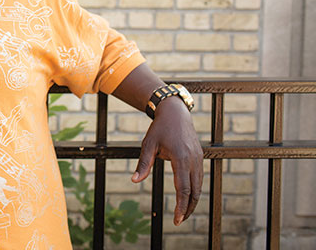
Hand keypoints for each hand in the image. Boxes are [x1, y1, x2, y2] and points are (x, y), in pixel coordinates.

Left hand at [132, 97, 203, 224]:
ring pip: (199, 185)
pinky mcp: (199, 156)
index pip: (183, 189)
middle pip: (194, 191)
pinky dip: (195, 189)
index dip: (181, 206)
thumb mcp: (148, 144)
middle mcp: (193, 160)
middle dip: (188, 208)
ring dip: (193, 200)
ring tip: (184, 212)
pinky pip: (199, 177)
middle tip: (180, 221)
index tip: (177, 219)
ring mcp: (198, 158)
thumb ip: (143, 163)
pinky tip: (188, 196)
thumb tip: (134, 180)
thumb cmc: (160, 128)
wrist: (175, 112)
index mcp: (181, 158)